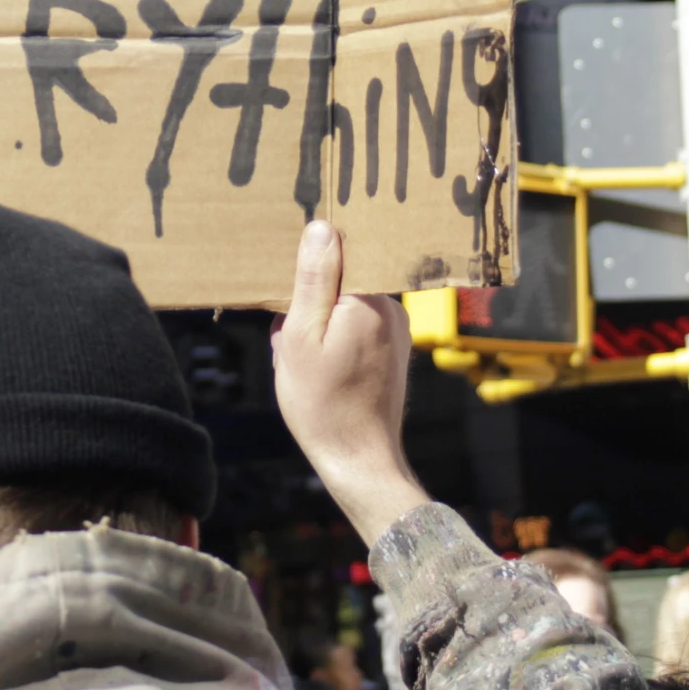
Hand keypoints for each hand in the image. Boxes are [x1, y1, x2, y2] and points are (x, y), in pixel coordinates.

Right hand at [272, 219, 430, 543]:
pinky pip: (356, 326)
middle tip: (292, 339)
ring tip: (304, 359)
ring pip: (344, 304)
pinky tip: (319, 369)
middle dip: (308, 301)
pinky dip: (332, 339)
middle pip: (340, 279)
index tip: (292, 291)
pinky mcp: (393, 350)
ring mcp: (396, 330)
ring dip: (318, 324)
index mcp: (369, 300)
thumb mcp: (300, 338)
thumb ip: (312, 281)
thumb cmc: (322, 404)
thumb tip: (321, 227)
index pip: (340, 251)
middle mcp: (391, 308)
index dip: (309, 267)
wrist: (360, 462)